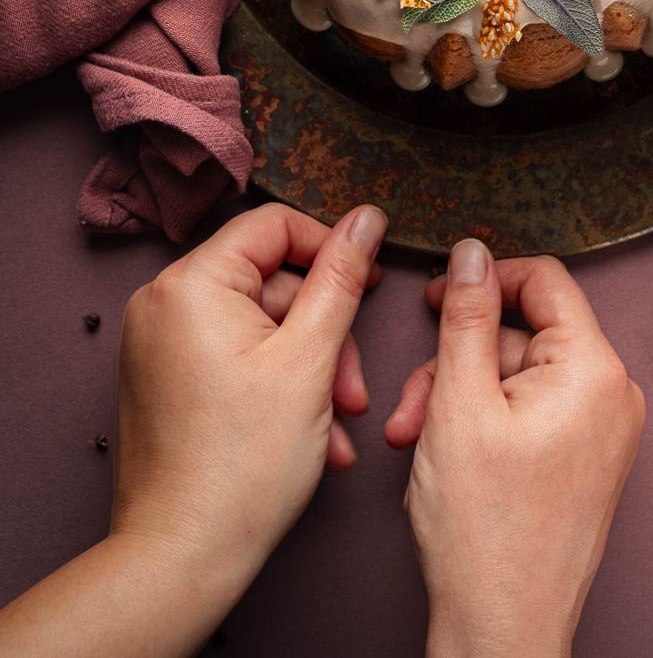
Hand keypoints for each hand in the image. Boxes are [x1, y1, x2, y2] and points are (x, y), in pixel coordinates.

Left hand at [113, 202, 385, 584]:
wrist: (180, 559)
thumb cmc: (242, 465)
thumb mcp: (311, 360)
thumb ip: (341, 279)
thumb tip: (366, 219)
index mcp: (190, 283)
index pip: (275, 225)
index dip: (330, 250)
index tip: (368, 285)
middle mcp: (162, 303)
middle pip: (272, 282)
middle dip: (324, 335)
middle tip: (353, 391)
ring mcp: (158, 344)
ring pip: (260, 326)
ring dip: (309, 369)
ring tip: (336, 424)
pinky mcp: (163, 380)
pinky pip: (234, 357)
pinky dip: (276, 386)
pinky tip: (310, 435)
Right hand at [385, 241, 644, 657]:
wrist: (501, 630)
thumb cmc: (484, 533)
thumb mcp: (458, 403)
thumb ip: (465, 316)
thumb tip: (472, 253)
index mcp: (595, 370)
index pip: (545, 280)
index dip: (483, 278)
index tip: (436, 295)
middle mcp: (612, 395)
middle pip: (521, 334)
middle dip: (455, 362)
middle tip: (412, 401)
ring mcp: (601, 431)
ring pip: (515, 376)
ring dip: (457, 398)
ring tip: (416, 440)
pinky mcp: (584, 460)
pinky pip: (529, 412)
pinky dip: (482, 423)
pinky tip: (444, 456)